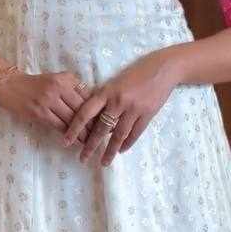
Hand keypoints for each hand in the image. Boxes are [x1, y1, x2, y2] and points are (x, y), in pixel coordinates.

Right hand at [0, 69, 95, 145]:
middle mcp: (58, 88)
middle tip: (100, 135)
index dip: (96, 111)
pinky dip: (67, 134)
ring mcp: (48, 101)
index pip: (86, 97)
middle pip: (81, 109)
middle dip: (92, 124)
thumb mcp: (57, 79)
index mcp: (65, 79)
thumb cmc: (36, 84)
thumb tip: (92, 104)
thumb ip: (73, 87)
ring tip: (89, 141)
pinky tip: (73, 141)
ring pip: (71, 120)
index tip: (104, 121)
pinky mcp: (39, 113)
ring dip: (81, 133)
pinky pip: (58, 126)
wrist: (11, 85)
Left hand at [61, 50, 179, 164]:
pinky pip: (135, 133)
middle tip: (82, 159)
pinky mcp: (147, 114)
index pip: (85, 113)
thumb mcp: (116, 81)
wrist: (164, 68)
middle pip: (100, 128)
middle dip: (90, 146)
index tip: (66, 141)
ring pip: (118, 135)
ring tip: (104, 162)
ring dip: (110, 151)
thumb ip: (104, 97)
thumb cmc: (137, 72)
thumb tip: (94, 119)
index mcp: (106, 91)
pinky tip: (121, 151)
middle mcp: (118, 101)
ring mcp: (134, 109)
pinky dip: (127, 143)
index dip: (74, 128)